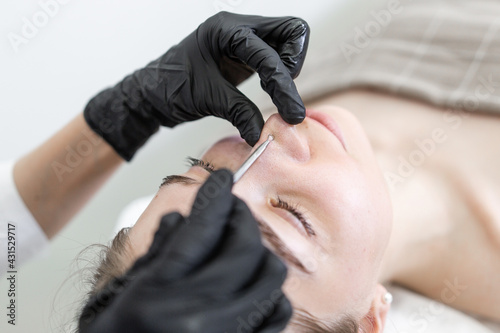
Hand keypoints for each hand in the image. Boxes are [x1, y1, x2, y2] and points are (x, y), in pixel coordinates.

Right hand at [78, 170, 291, 332]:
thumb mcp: (121, 294)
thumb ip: (155, 254)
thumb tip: (180, 219)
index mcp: (158, 297)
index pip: (201, 230)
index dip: (216, 197)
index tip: (222, 180)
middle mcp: (198, 318)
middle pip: (244, 248)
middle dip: (241, 218)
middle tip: (232, 210)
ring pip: (270, 277)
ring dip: (259, 254)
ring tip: (242, 250)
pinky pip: (279, 313)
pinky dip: (271, 292)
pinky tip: (252, 287)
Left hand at [84, 12, 309, 159]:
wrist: (153, 93)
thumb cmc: (170, 88)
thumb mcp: (208, 99)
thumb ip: (240, 112)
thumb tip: (262, 133)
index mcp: (225, 30)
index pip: (267, 54)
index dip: (282, 86)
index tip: (291, 114)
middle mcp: (237, 28)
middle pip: (290, 30)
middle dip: (293, 63)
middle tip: (284, 92)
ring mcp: (242, 39)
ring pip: (286, 40)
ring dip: (288, 67)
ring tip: (277, 92)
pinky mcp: (244, 54)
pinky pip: (274, 54)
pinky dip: (279, 72)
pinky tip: (270, 89)